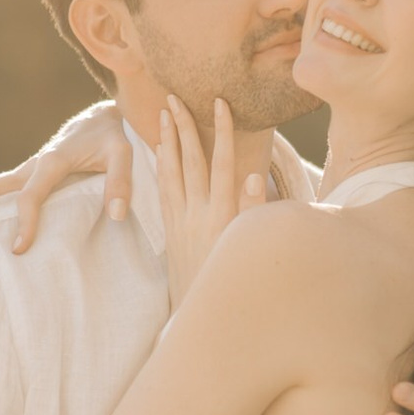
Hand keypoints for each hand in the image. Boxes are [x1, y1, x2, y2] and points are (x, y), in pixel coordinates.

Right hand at [0, 101, 133, 254]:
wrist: (103, 118)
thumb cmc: (115, 136)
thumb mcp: (125, 154)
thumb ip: (122, 183)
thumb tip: (118, 216)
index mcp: (53, 161)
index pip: (30, 196)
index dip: (24, 222)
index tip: (19, 249)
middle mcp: (34, 165)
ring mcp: (29, 170)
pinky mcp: (32, 175)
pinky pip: (3, 190)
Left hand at [157, 95, 264, 305]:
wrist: (204, 316)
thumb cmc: (239, 281)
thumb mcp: (249, 246)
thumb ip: (253, 210)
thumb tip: (254, 175)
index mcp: (223, 216)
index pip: (222, 164)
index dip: (221, 131)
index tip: (220, 104)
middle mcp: (198, 215)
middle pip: (190, 162)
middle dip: (183, 128)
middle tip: (174, 98)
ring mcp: (181, 222)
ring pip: (171, 173)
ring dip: (167, 141)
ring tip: (162, 114)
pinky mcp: (171, 231)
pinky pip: (163, 191)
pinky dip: (161, 167)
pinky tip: (159, 151)